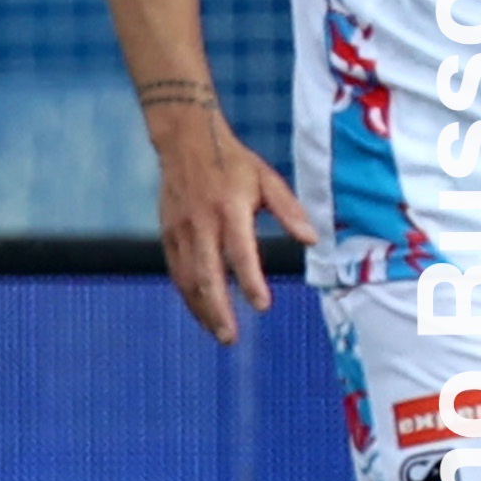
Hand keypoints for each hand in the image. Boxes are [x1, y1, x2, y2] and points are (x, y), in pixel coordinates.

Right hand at [149, 108, 317, 344]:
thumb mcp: (268, 179)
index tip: (263, 306)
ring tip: (218, 333)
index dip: (250, 282)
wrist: (185, 143)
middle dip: (218, 310)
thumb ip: (289, 211)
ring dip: (202, 310)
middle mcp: (201, 224)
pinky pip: (177, 272)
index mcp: (229, 210)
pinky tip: (201, 311)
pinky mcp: (168, 235)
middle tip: (231, 338)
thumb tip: (312, 240)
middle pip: (207, 276)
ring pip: (188, 280)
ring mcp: (180, 232)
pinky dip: (189, 295)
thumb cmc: (233, 163)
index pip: (240, 254)